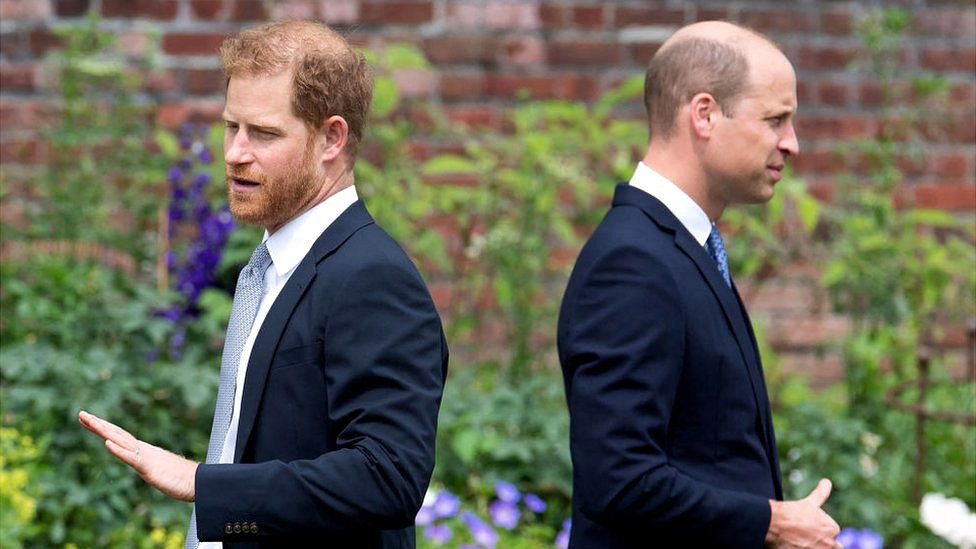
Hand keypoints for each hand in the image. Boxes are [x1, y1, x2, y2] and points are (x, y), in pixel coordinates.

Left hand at [78, 410, 197, 501]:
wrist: (200, 482)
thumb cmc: (182, 479)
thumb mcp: (160, 471)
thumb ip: (151, 466)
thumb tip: (148, 466)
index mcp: (143, 451)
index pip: (119, 437)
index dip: (103, 427)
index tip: (88, 419)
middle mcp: (143, 450)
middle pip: (117, 434)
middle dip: (98, 424)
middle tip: (81, 414)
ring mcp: (146, 457)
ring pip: (122, 441)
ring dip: (104, 431)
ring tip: (90, 421)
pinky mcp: (150, 468)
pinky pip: (132, 458)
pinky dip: (119, 450)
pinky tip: (107, 444)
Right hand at [765, 478, 840, 547]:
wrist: (773, 523)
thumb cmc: (792, 513)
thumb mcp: (809, 502)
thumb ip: (821, 493)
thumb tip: (827, 481)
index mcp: (833, 529)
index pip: (830, 533)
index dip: (817, 529)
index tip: (806, 526)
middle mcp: (830, 544)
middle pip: (828, 545)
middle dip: (819, 541)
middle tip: (802, 535)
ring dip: (812, 546)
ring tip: (798, 540)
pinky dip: (801, 548)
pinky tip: (794, 544)